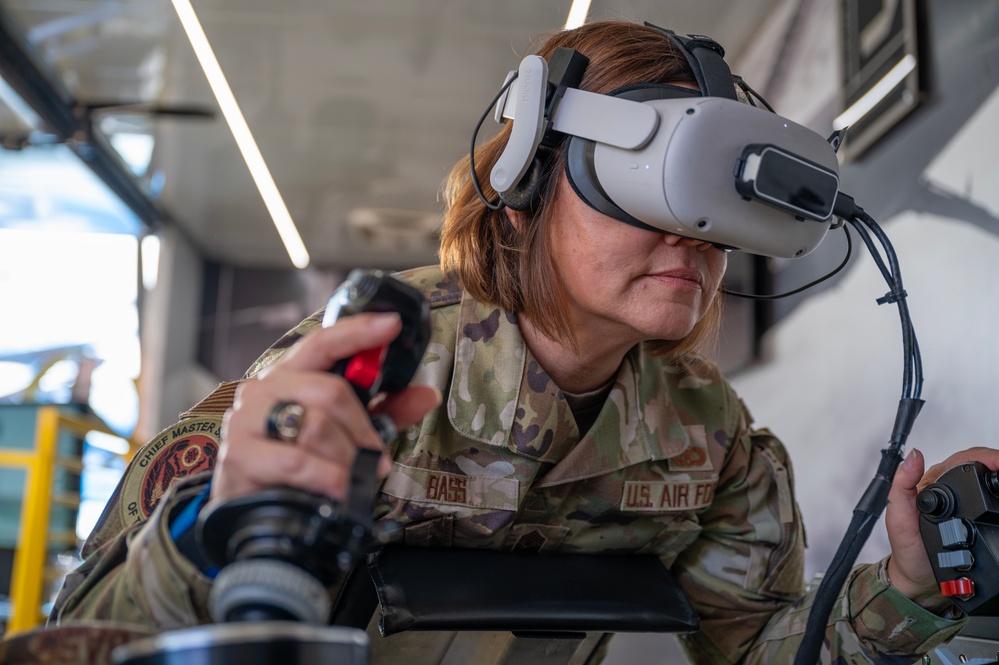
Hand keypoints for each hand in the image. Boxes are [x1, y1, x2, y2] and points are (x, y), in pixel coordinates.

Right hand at [211, 312, 440, 503]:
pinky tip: (336, 489)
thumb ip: (384, 413)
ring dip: (346, 457)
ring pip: (317, 425)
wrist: (248, 509)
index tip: (391, 325)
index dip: (358, 332)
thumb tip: (428, 394)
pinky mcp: (239, 454)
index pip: (324, 342)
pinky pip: (297, 461)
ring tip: (352, 478)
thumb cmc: (299, 465)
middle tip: (377, 458)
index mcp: (291, 375)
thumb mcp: (345, 434)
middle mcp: (264, 388)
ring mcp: (246, 419)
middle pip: (331, 391)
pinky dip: (327, 477)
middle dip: (363, 429)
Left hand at [885, 446, 998, 605]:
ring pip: (984, 482)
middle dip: (994, 463)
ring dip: (998, 478)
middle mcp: (947, 487)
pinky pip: (988, 500)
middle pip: (977, 466)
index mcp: (930, 482)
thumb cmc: (906, 545)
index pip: (959, 460)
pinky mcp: (972, 516)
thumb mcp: (897, 514)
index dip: (980, 457)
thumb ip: (902, 484)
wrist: (917, 573)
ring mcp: (962, 502)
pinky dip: (998, 497)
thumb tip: (913, 456)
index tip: (996, 462)